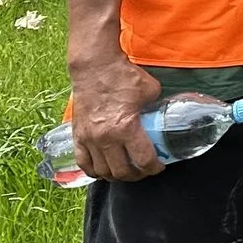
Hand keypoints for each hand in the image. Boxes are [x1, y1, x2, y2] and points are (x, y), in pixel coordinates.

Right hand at [68, 54, 165, 182]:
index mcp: (126, 128)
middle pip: (122, 171)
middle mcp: (105, 138)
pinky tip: (103, 171)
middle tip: (144, 171)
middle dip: (137, 175)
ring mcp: (89, 139)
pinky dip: (94, 171)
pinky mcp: (77, 135)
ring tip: (126, 172)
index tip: (159, 167)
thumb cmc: (123, 76)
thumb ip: (156, 107)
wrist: (95, 66)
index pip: (143, 160)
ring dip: (116, 176)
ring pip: (102, 171)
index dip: (154, 168)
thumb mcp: (150, 90)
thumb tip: (165, 114)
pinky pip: (83, 163)